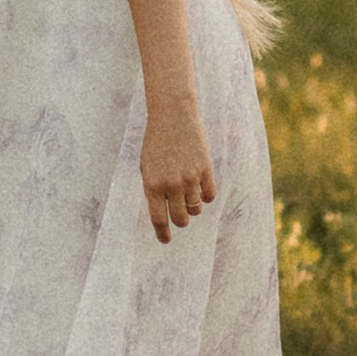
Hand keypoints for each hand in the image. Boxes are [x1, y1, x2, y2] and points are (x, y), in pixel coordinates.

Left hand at [140, 93, 215, 243]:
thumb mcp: (147, 165)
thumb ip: (153, 188)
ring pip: (196, 208)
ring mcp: (190, 178)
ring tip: (188, 194)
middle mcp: (171, 185)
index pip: (159, 219)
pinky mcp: (205, 170)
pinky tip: (201, 188)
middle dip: (181, 220)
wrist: (173, 115)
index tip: (166, 240)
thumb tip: (163, 211)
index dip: (163, 233)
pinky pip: (209, 195)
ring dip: (192, 206)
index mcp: (152, 184)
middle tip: (180, 215)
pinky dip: (206, 196)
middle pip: (180, 218)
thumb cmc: (156, 141)